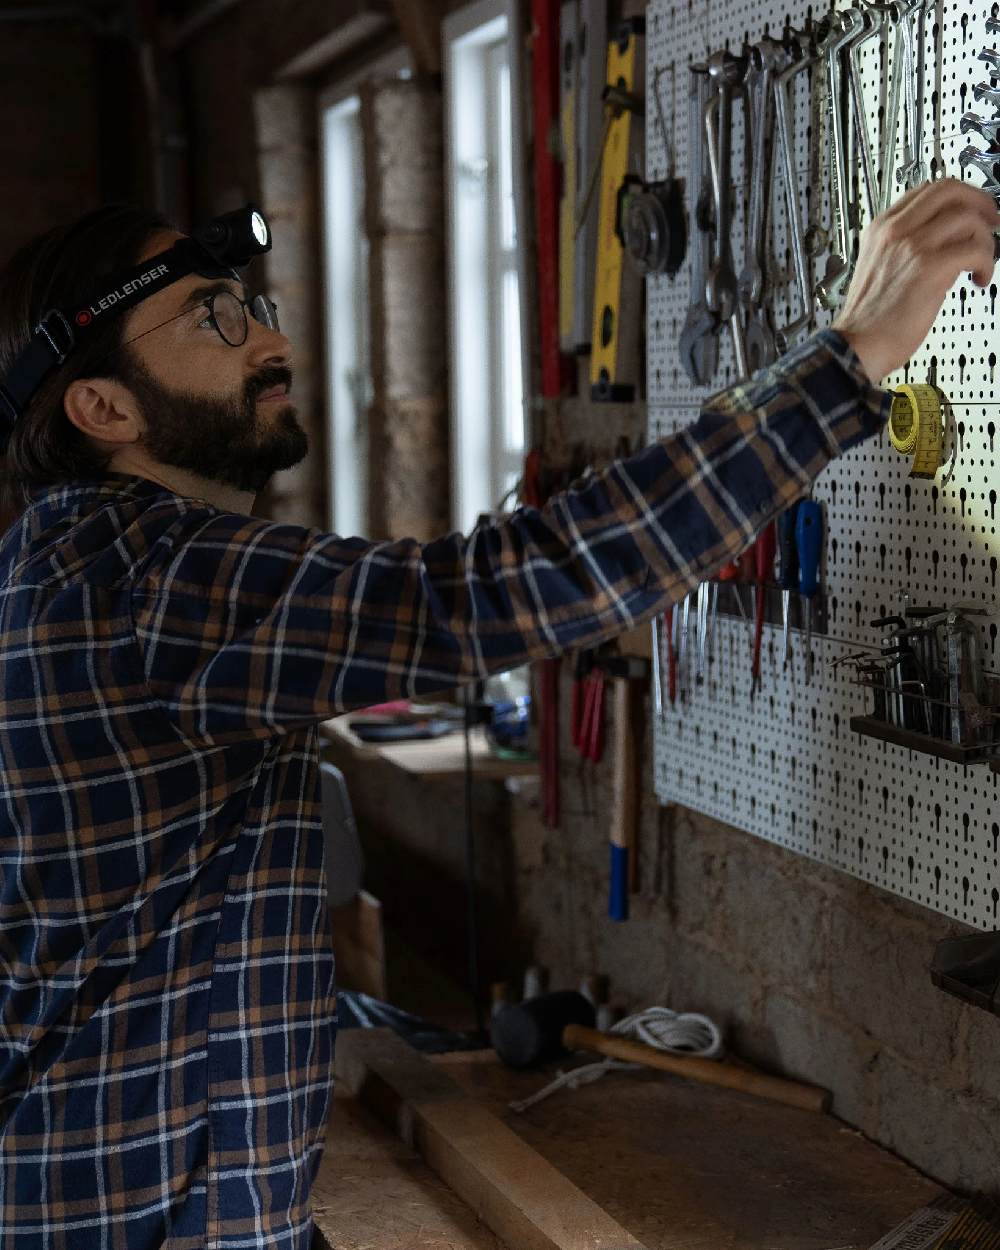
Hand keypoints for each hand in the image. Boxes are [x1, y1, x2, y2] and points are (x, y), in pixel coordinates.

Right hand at [832, 178, 999, 385]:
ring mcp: (912, 246)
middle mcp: (896, 230)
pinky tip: (979, 279)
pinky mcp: (929, 267)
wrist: (857, 344)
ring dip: (985, 240)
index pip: (928, 190)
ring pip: (968, 218)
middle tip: (991, 221)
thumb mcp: (879, 265)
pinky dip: (987, 263)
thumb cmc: (868, 316)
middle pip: (950, 190)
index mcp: (882, 227)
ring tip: (981, 263)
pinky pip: (975, 249)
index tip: (972, 210)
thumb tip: (947, 240)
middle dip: (980, 202)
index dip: (959, 196)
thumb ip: (906, 246)